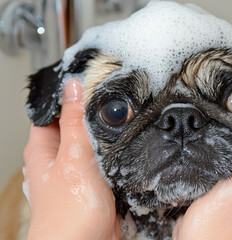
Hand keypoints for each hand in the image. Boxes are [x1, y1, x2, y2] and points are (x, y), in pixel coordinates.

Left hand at [23, 79, 119, 239]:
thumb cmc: (69, 211)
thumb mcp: (74, 156)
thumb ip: (74, 121)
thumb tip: (73, 88)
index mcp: (43, 147)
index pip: (51, 108)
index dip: (69, 92)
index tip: (89, 79)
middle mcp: (57, 156)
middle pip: (73, 123)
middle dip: (90, 111)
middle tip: (110, 97)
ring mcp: (76, 169)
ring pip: (89, 140)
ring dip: (102, 131)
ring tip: (119, 117)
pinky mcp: (93, 180)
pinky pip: (101, 157)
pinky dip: (111, 149)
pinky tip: (122, 143)